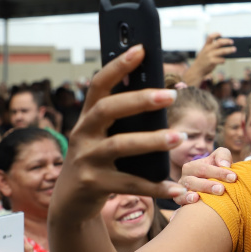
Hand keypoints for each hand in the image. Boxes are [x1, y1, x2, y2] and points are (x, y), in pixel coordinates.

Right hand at [50, 45, 186, 223]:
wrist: (70, 202)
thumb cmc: (99, 161)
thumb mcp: (105, 136)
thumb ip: (125, 119)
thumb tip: (163, 96)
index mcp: (88, 117)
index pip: (100, 84)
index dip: (118, 66)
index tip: (141, 49)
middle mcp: (82, 134)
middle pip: (107, 109)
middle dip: (139, 100)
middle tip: (170, 95)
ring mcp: (86, 159)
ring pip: (120, 145)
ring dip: (152, 141)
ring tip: (180, 137)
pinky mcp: (93, 184)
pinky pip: (130, 183)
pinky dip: (156, 187)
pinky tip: (177, 188)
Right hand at [174, 147, 236, 204]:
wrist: (213, 190)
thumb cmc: (217, 173)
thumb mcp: (221, 160)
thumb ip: (223, 155)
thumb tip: (225, 164)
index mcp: (193, 166)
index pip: (205, 168)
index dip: (219, 172)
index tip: (233, 177)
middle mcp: (186, 177)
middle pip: (195, 179)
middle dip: (209, 184)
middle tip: (222, 189)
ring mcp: (182, 189)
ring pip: (188, 188)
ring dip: (201, 191)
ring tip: (211, 194)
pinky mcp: (180, 200)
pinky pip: (180, 199)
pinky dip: (186, 199)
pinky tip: (195, 200)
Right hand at [181, 33, 235, 86]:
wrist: (197, 69)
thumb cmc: (203, 60)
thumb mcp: (205, 52)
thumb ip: (212, 48)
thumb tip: (224, 44)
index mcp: (206, 46)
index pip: (210, 37)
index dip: (216, 34)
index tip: (221, 34)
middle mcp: (208, 49)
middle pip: (219, 42)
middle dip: (227, 41)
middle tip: (232, 42)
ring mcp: (210, 55)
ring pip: (223, 51)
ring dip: (229, 50)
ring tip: (234, 49)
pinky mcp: (212, 62)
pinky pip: (222, 60)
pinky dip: (224, 60)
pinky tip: (222, 61)